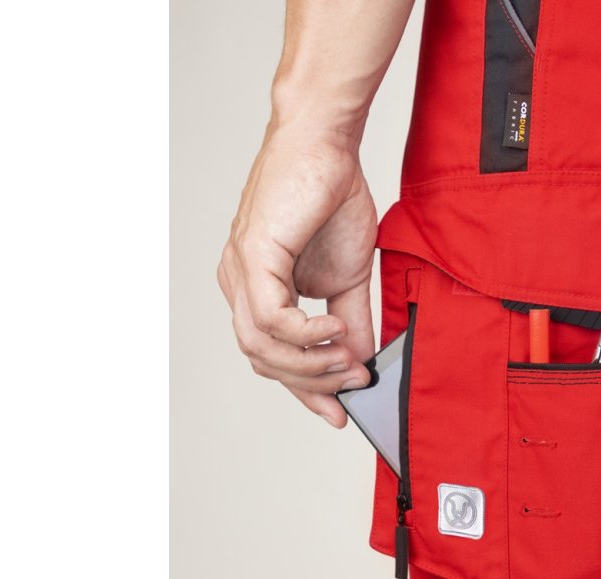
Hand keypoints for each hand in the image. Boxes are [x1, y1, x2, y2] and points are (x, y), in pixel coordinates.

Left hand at [218, 121, 375, 427]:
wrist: (326, 144)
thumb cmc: (332, 197)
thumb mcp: (348, 276)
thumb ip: (351, 321)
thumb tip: (360, 361)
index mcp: (258, 290)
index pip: (272, 357)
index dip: (305, 390)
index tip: (339, 411)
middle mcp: (239, 284)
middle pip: (262, 361)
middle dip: (310, 383)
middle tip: (352, 383)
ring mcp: (239, 271)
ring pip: (260, 347)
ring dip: (308, 363)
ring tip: (346, 359)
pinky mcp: (251, 256)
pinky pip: (268, 319)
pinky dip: (303, 333)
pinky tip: (332, 328)